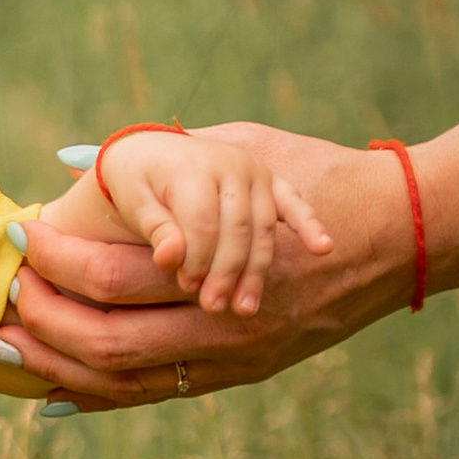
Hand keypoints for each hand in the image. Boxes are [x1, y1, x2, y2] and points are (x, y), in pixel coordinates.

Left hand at [2, 126, 408, 410]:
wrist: (401, 234)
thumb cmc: (316, 174)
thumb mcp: (242, 149)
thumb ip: (159, 155)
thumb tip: (69, 158)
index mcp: (220, 260)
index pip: (112, 274)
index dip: (53, 261)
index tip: (17, 237)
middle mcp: (226, 320)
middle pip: (108, 340)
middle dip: (42, 322)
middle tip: (4, 297)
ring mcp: (235, 356)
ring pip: (126, 381)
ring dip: (58, 367)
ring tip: (9, 348)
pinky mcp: (242, 374)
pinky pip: (157, 395)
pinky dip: (101, 395)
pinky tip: (54, 390)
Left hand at [84, 123, 333, 314]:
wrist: (156, 149)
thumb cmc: (138, 182)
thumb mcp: (135, 200)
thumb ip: (155, 228)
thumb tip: (169, 257)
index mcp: (193, 166)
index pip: (203, 221)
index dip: (196, 258)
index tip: (188, 288)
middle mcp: (231, 165)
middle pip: (237, 228)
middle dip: (227, 271)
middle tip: (216, 307)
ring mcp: (257, 173)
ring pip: (264, 228)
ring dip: (257, 269)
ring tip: (246, 308)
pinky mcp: (273, 181)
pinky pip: (294, 203)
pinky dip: (309, 225)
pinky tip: (323, 248)